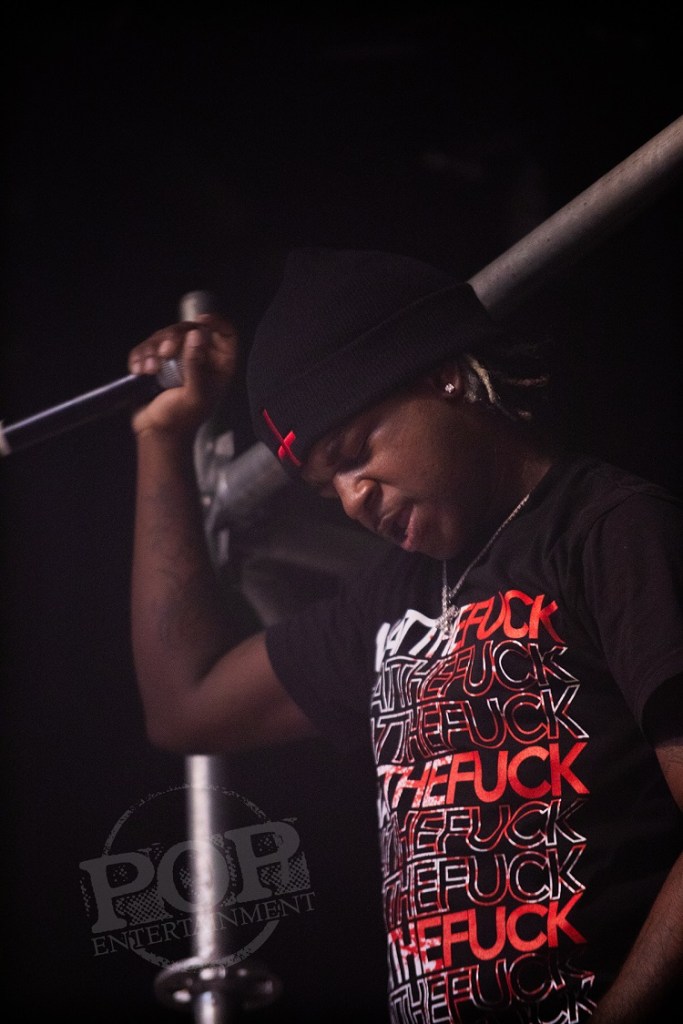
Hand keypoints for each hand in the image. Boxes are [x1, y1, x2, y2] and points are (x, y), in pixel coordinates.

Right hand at [128, 314, 237, 436]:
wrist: (156, 432)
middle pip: (189, 329)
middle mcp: (199, 357)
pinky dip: (141, 355)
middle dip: (174, 336)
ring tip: (149, 370)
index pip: (226, 334)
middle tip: (165, 353)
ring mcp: (176, 358)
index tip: (201, 321)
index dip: (216, 323)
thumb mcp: (195, 394)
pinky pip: (147, 347)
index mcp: (218, 364)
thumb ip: (196, 365)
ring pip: (165, 335)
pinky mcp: (155, 361)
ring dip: (153, 348)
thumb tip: (197, 335)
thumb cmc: (182, 418)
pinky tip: (139, 371)